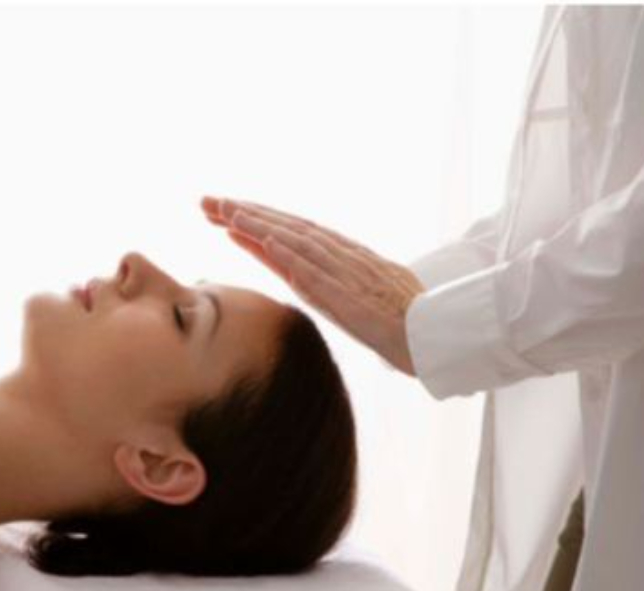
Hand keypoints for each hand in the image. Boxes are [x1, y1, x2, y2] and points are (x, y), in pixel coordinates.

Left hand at [201, 196, 424, 375]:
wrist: (435, 337)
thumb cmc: (402, 322)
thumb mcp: (361, 297)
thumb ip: (333, 285)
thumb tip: (304, 279)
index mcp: (343, 258)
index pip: (294, 231)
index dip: (259, 219)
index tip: (226, 210)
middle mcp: (340, 257)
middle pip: (286, 227)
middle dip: (246, 212)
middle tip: (208, 200)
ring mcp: (343, 273)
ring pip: (293, 239)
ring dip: (258, 223)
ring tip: (225, 211)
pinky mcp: (346, 294)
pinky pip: (310, 269)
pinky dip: (285, 252)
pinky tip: (262, 240)